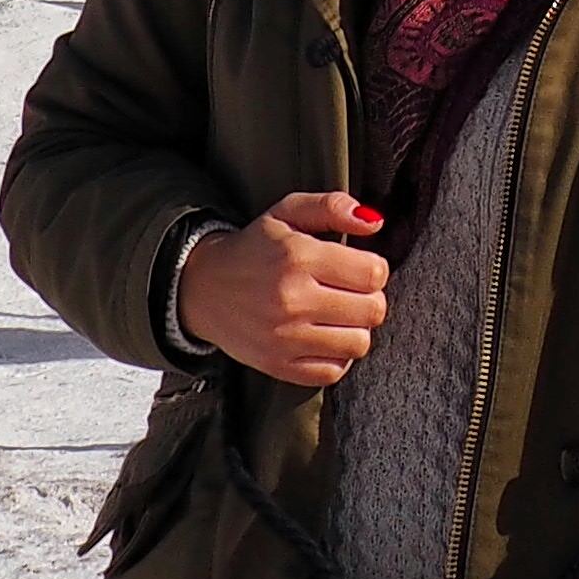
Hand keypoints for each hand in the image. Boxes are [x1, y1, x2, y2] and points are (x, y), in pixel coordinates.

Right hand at [176, 189, 391, 385]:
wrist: (203, 288)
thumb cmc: (254, 247)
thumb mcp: (287, 212)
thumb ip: (332, 207)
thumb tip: (375, 222)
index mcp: (298, 256)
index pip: (373, 273)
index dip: (374, 268)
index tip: (358, 267)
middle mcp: (293, 299)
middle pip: (373, 310)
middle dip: (370, 298)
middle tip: (351, 291)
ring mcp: (285, 338)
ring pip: (359, 343)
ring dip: (356, 328)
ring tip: (339, 314)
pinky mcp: (278, 366)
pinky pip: (334, 371)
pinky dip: (337, 356)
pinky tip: (325, 337)